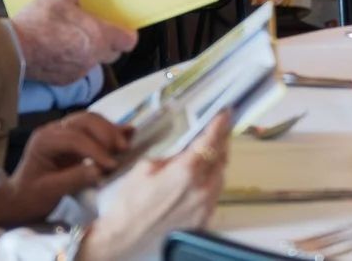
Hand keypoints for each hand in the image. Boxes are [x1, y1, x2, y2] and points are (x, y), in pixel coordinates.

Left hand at [0, 113, 131, 227]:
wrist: (19, 197)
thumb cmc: (31, 195)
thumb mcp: (49, 191)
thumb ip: (73, 179)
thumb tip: (98, 171)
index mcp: (44, 140)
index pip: (74, 137)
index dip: (95, 149)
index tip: (111, 165)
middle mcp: (54, 130)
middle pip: (83, 121)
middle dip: (105, 133)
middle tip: (122, 150)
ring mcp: (64, 131)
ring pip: (90, 120)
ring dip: (109, 130)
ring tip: (124, 145)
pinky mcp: (74, 138)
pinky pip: (93, 128)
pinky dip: (110, 129)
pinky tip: (127, 131)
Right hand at [11, 0, 136, 84]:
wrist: (14, 50)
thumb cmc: (38, 22)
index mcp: (98, 35)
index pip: (129, 41)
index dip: (126, 33)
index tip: (118, 24)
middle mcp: (93, 57)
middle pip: (114, 52)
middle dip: (109, 41)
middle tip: (94, 26)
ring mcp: (80, 70)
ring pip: (96, 61)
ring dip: (91, 51)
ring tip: (73, 35)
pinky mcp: (65, 80)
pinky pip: (78, 70)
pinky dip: (74, 61)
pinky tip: (58, 48)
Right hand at [76, 113, 231, 260]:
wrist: (125, 237)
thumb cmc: (130, 202)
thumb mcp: (145, 167)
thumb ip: (172, 156)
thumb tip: (185, 151)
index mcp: (186, 171)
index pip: (210, 141)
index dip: (220, 125)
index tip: (225, 114)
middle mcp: (201, 189)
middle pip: (221, 159)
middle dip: (220, 143)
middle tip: (216, 133)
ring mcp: (204, 208)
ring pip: (220, 178)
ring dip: (215, 164)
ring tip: (206, 156)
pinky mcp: (202, 221)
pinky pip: (213, 196)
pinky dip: (210, 184)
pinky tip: (198, 181)